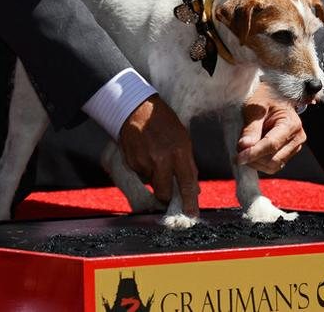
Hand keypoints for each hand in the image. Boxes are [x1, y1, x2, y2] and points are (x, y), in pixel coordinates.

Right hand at [119, 95, 199, 215]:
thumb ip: (187, 163)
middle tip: (166, 188)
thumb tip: (193, 187)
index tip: (192, 215)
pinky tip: (143, 152)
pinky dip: (142, 168)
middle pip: (164, 193)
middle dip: (165, 195)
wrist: (135, 107)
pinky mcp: (131, 162)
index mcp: (179, 152)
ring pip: (150, 183)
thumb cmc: (162, 121)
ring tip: (153, 156)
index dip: (190, 203)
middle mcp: (162, 160)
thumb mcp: (182, 138)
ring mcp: (144, 162)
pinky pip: (139, 174)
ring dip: (153, 177)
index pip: (187, 184)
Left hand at [237, 83, 305, 172]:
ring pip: (274, 166)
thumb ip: (251, 127)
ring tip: (244, 150)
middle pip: (274, 160)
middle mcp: (297, 138)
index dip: (253, 153)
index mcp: (291, 124)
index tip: (238, 158)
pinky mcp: (288, 153)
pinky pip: (273, 165)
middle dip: (254, 159)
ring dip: (256, 162)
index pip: (272, 144)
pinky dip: (260, 163)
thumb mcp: (255, 108)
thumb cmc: (265, 99)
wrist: (275, 97)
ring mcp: (294, 147)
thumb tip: (245, 146)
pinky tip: (250, 152)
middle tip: (238, 150)